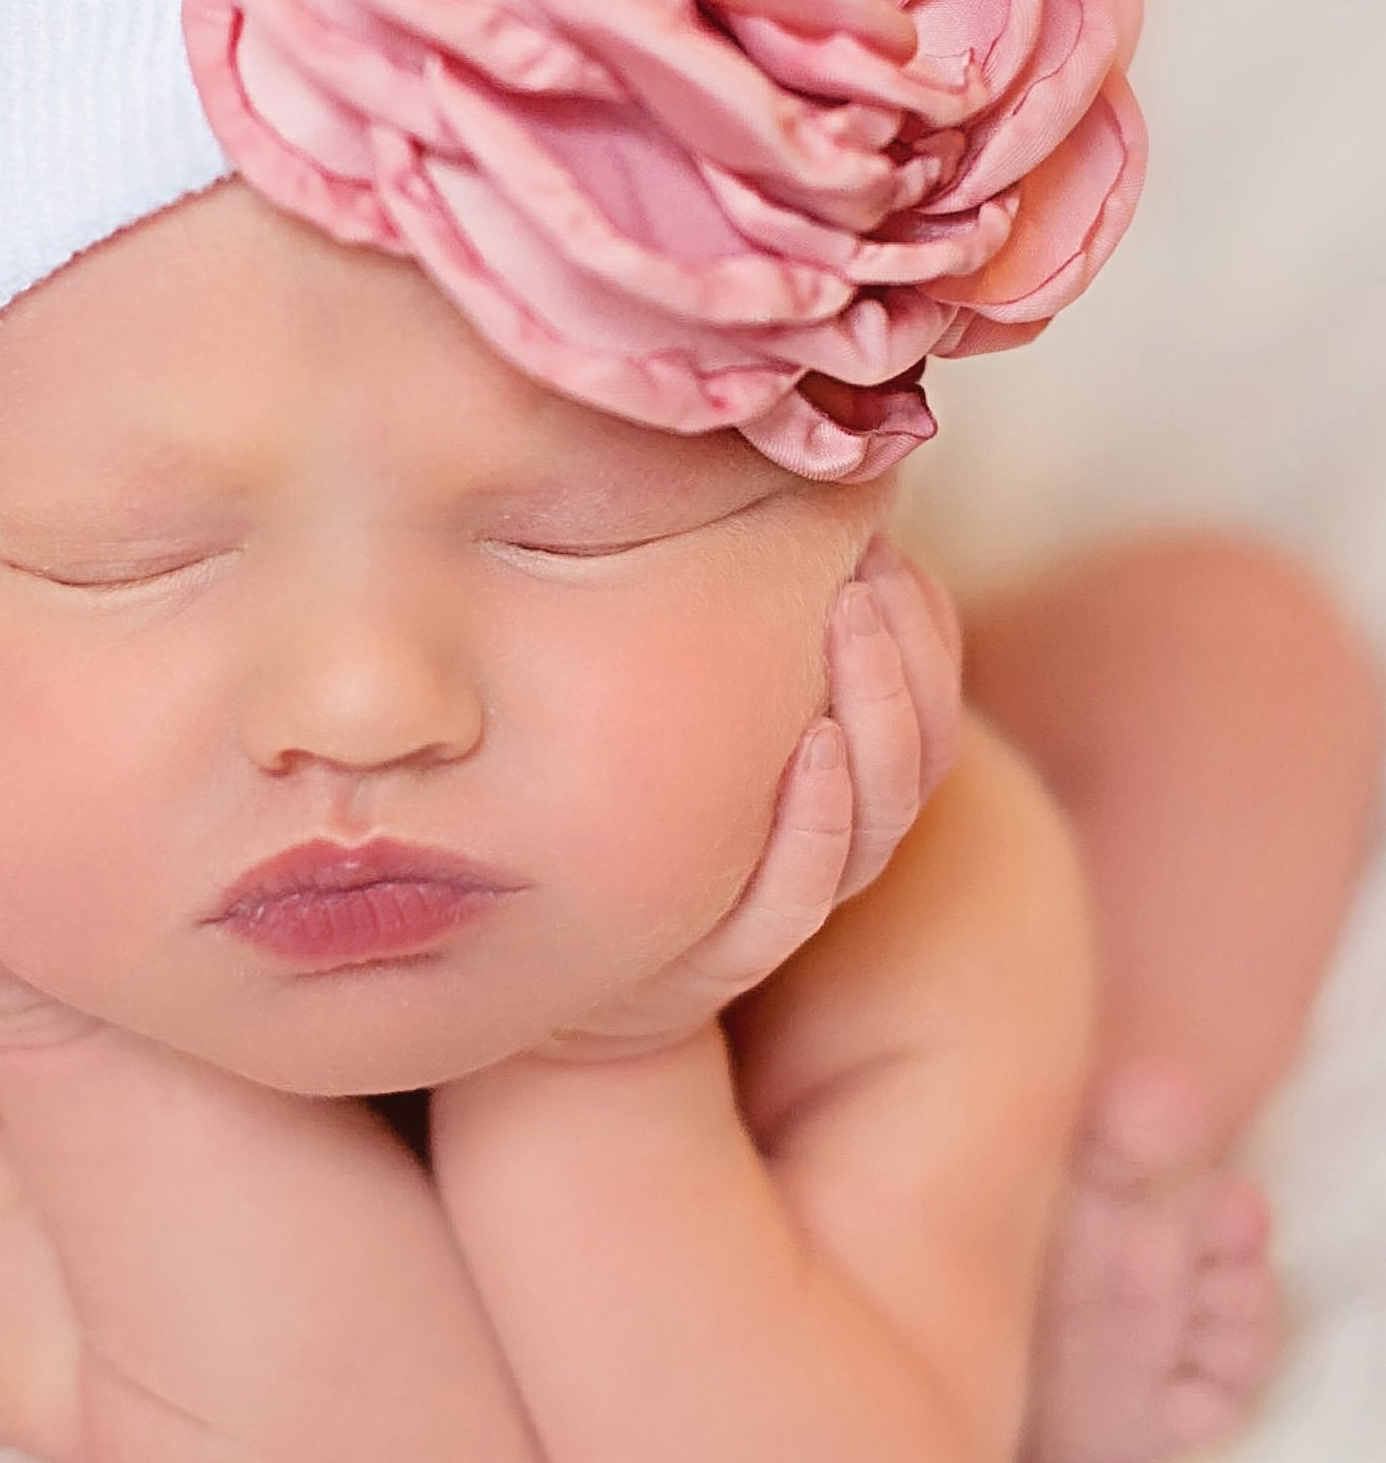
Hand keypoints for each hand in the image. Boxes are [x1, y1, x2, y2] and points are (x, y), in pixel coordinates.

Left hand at [526, 532, 963, 1064]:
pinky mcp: (720, 959)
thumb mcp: (672, 707)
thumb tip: (730, 503)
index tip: (889, 538)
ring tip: (852, 615)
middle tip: (874, 561)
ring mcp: (778, 903)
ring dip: (877, 710)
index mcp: (833, 780)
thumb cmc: (613, 803)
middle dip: (911, 650)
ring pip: (876, 817)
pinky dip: (816, 823)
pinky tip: (810, 745)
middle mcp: (827, 843)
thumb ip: (714, 631)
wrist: (537, 959)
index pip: (924, 701)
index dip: (925, 624)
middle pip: (920, 751)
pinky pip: (793, 898)